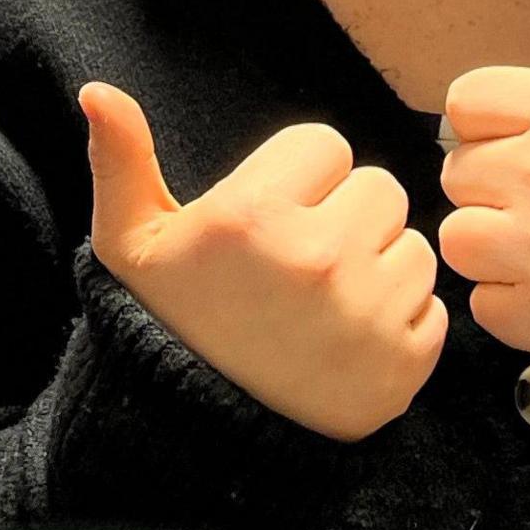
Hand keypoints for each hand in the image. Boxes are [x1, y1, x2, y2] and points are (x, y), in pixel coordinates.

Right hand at [79, 84, 444, 439]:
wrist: (195, 440)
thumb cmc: (168, 324)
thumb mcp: (129, 244)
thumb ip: (120, 159)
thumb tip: (97, 89)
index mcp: (253, 216)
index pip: (326, 145)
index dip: (299, 179)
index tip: (271, 220)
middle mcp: (316, 258)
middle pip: (379, 188)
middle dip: (345, 216)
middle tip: (300, 263)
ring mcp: (365, 313)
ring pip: (412, 246)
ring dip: (377, 266)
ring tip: (324, 303)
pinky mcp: (403, 363)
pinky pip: (432, 307)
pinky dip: (400, 321)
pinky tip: (347, 341)